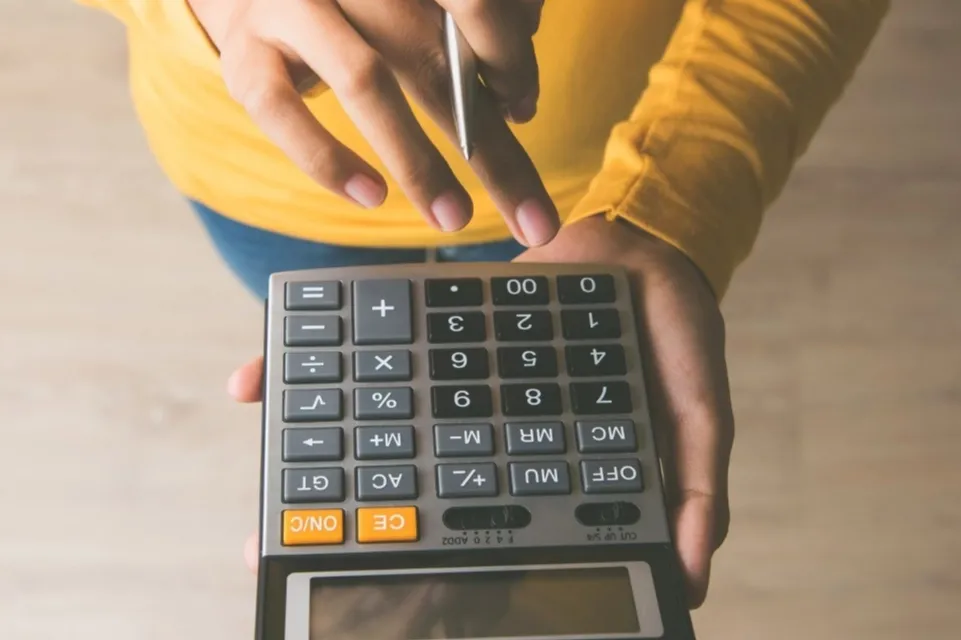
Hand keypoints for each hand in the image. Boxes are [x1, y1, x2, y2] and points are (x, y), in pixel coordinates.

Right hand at [187, 0, 558, 246]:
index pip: (470, 5)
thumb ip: (459, 37)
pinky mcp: (246, 52)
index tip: (525, 110)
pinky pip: (282, 110)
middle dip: (488, 145)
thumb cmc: (346, 4)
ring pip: (364, 80)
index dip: (508, 58)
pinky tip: (371, 195)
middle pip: (433, 58)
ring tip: (453, 217)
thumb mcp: (403, 6)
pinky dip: (327, 158)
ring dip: (416, 159)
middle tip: (531, 218)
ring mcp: (293, 8)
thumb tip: (519, 101)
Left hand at [226, 215, 733, 607]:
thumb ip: (701, 491)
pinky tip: (256, 384)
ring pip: (379, 426)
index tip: (373, 589)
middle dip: (349, 522)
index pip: (482, 524)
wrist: (644, 241)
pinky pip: (377, 356)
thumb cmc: (675, 334)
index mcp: (543, 459)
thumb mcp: (702, 414)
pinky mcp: (436, 335)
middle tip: (275, 555)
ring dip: (320, 451)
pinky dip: (321, 371)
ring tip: (267, 494)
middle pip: (411, 483)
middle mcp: (491, 428)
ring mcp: (460, 384)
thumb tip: (693, 580)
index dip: (432, 558)